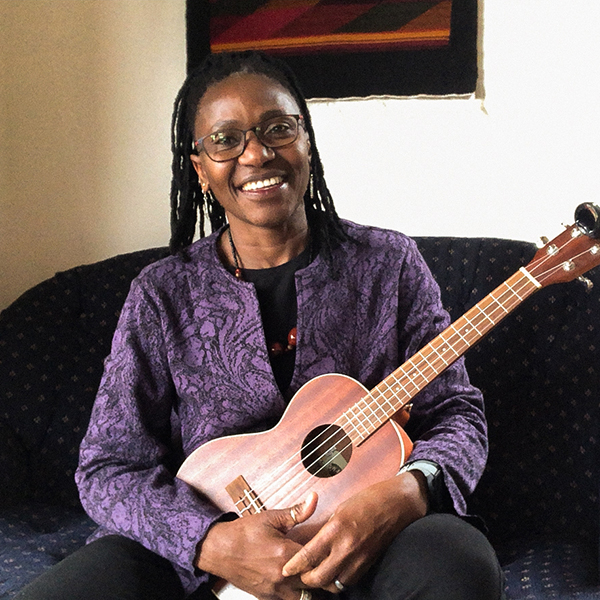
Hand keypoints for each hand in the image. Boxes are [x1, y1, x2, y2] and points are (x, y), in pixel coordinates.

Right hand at [196, 492, 317, 599]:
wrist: (219, 550)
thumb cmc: (244, 532)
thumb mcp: (271, 517)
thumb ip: (297, 511)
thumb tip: (314, 498)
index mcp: (286, 553)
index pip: (319, 560)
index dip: (328, 556)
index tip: (332, 550)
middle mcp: (283, 576)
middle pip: (316, 582)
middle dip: (323, 574)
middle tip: (328, 563)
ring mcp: (275, 590)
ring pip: (305, 597)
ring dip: (311, 587)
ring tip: (313, 575)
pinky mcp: (267, 598)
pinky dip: (297, 594)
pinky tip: (297, 582)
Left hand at [282, 473, 427, 592]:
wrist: (395, 504)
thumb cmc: (367, 500)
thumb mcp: (340, 509)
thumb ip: (326, 529)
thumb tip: (312, 544)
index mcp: (335, 529)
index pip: (308, 555)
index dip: (294, 566)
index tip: (285, 569)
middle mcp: (346, 547)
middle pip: (319, 577)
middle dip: (306, 580)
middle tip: (299, 575)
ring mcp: (359, 558)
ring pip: (335, 584)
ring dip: (324, 582)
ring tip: (316, 576)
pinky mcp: (368, 564)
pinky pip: (349, 580)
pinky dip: (339, 580)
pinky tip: (334, 573)